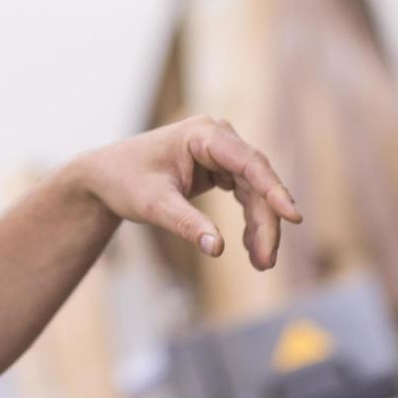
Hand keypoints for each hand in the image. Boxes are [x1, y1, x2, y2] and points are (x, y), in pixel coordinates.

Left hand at [76, 115, 301, 268]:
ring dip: (261, 226)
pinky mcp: (220, 168)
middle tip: (265, 262)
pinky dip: (250, 222)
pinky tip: (251, 248)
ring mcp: (221, 152)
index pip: (249, 163)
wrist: (105, 176)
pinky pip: (246, 195)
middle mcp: (218, 138)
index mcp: (203, 134)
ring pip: (255, 192)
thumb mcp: (153, 205)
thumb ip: (186, 224)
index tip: (293, 216)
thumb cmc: (124, 181)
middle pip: (257, 182)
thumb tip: (218, 248)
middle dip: (266, 222)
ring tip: (261, 263)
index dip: (273, 190)